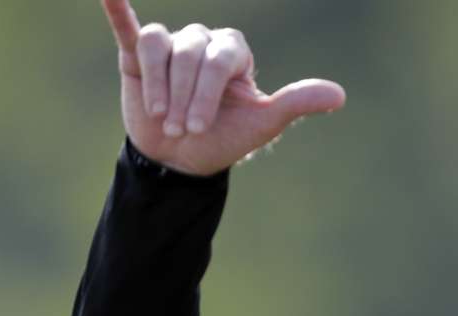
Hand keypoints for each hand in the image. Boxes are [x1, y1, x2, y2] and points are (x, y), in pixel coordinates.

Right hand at [102, 0, 345, 175]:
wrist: (183, 159)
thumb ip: (297, 104)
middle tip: (181, 129)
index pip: (219, 58)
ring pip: (159, 47)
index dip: (205, 92)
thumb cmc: (226, 138)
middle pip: (189, 53)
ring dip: (157, 86)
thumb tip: (340, 96)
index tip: (197, 127)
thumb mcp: (264, 124)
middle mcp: (203, 41)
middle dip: (182, 96)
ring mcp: (171, 46)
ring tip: (160, 118)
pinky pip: (130, 27)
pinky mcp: (138, 54)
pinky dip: (117, 9)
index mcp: (234, 52)